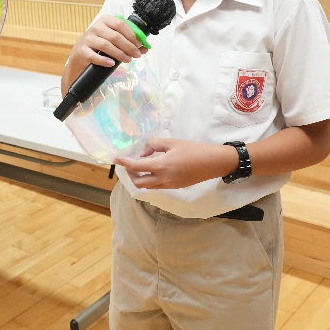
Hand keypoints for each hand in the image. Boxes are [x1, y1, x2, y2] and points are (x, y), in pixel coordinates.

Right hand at [70, 15, 146, 69]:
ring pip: (106, 45)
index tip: (139, 44)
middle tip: (136, 55)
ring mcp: (88, 39)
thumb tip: (145, 49)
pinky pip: (94, 56)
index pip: (121, 24)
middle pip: (115, 36)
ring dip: (119, 54)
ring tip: (128, 60)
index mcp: (105, 20)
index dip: (132, 35)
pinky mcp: (82, 51)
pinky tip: (112, 64)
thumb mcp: (113, 40)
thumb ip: (128, 42)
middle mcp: (96, 27)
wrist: (80, 55)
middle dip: (128, 47)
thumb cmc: (100, 45)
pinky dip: (104, 60)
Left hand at [114, 138, 239, 189]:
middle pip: (138, 181)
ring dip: (139, 178)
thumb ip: (154, 145)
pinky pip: (156, 186)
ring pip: (147, 186)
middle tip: (129, 163)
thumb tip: (144, 151)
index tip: (116, 159)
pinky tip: (153, 170)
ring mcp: (168, 185)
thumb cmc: (193, 149)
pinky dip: (150, 180)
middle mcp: (162, 179)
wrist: (213, 163)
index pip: (135, 166)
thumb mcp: (172, 142)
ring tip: (140, 166)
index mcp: (161, 166)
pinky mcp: (174, 187)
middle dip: (130, 174)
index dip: (123, 162)